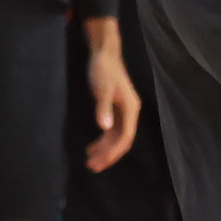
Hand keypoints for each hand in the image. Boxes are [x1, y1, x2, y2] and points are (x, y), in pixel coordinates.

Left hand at [83, 20, 141, 171]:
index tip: (100, 162)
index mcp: (130, 110)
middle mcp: (130, 113)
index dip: (113, 152)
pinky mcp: (116, 109)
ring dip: (104, 149)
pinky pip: (112, 130)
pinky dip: (103, 140)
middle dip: (108, 155)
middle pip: (122, 141)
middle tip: (92, 166)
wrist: (105, 54)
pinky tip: (92, 147)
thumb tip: (104, 127)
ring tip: (89, 160)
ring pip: (116, 137)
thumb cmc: (104, 70)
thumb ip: (103, 108)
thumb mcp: (102, 88)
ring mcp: (123, 112)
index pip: (125, 138)